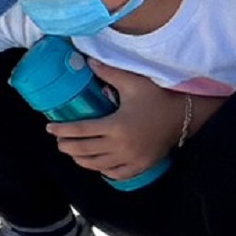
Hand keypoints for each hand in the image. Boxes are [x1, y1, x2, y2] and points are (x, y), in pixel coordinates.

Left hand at [46, 62, 183, 180]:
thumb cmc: (158, 97)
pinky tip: (96, 164)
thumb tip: (87, 60)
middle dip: (67, 146)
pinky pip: (116, 174)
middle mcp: (121, 146)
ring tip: (72, 152)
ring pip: (97, 165)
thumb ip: (109, 73)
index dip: (62, 130)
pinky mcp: (141, 166)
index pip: (81, 130)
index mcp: (116, 126)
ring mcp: (131, 159)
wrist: (185, 116)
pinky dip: (102, 171)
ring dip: (80, 160)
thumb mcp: (133, 83)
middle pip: (84, 150)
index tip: (50, 127)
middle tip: (58, 141)